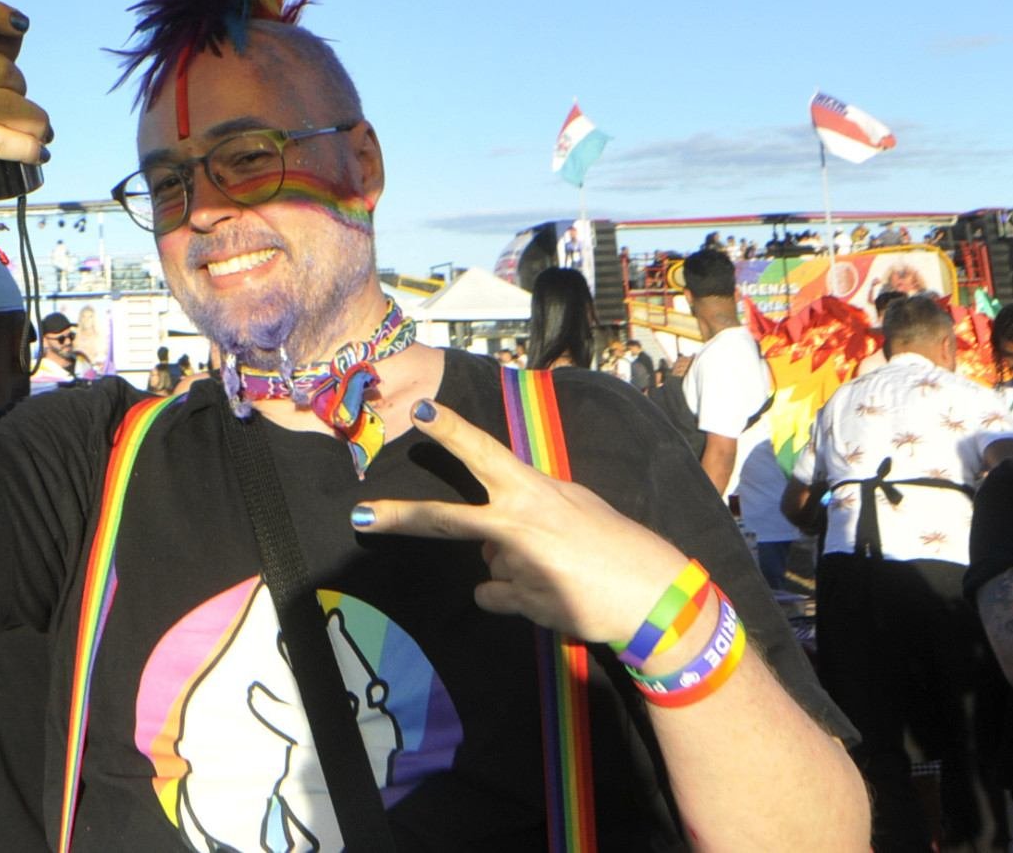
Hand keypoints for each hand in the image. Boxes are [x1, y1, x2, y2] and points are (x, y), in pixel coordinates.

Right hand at [0, 0, 48, 212]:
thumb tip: (17, 26)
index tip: (22, 25)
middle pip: (3, 70)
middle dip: (21, 94)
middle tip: (11, 113)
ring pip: (10, 105)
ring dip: (33, 126)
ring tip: (31, 136)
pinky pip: (3, 137)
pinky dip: (27, 148)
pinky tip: (36, 153)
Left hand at [352, 397, 688, 648]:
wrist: (652, 594)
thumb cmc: (616, 544)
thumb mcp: (574, 507)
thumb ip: (529, 510)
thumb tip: (492, 536)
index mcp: (534, 491)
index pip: (486, 453)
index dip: (453, 432)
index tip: (422, 411)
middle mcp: (518, 523)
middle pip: (446, 519)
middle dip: (400, 516)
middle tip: (360, 514)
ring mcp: (516, 565)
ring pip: (489, 564)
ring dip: (513, 568)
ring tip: (559, 571)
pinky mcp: (522, 601)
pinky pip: (497, 596)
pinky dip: (516, 598)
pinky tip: (552, 595)